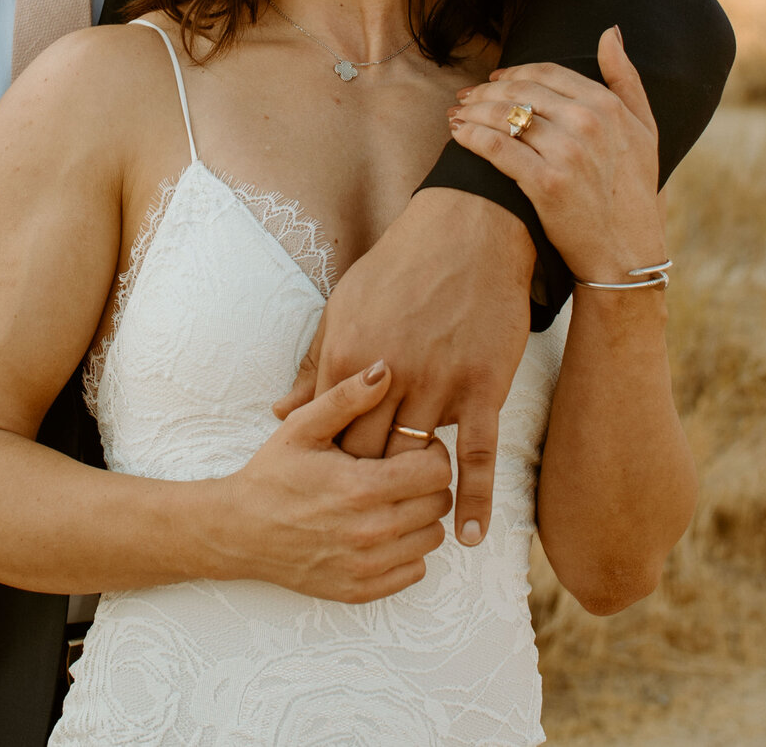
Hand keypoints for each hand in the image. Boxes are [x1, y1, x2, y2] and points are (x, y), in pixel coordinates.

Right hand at [213, 361, 454, 601]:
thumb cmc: (272, 476)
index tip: (409, 449)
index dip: (430, 453)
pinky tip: (380, 531)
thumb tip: (384, 368)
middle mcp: (372, 531)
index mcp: (362, 488)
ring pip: (432, 538)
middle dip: (426, 483)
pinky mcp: (362, 589)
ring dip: (419, 517)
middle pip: (439, 504)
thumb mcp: (303, 427)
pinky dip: (406, 550)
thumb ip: (347, 397)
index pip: (437, 471)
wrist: (239, 531)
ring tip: (390, 500)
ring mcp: (368, 565)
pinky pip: (415, 570)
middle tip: (400, 473)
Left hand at [271, 187, 531, 546]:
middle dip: (363, 483)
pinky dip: (474, 499)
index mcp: (350, 357)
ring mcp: (440, 383)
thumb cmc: (399, 268)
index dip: (329, 461)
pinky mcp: (483, 387)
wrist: (468, 231)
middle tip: (363, 508)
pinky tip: (468, 534)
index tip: (328, 480)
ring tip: (405, 517)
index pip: (330, 432)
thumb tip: (281, 412)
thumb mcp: (343, 307)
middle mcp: (391, 376)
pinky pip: (477, 455)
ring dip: (410, 490)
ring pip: (416, 458)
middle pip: (368, 456)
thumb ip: (314, 365)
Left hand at [447, 25, 661, 284]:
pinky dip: (471, 136)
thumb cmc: (634, 191)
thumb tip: (609, 33)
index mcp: (608, 106)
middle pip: (519, 92)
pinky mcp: (545, 183)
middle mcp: (588, 123)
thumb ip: (626, 78)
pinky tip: (458, 134)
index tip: (494, 80)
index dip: (514, 73)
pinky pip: (496, 148)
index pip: (546, 73)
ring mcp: (566, 153)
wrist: (626, 252)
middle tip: (465, 97)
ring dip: (472, 111)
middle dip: (485, 91)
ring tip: (456, 114)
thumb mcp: (645, 129)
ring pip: (503, 116)